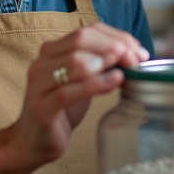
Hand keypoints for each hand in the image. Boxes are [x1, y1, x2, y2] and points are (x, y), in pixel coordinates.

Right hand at [2, 23, 148, 171]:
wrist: (34, 142)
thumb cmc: (63, 110)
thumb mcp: (84, 82)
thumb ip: (101, 67)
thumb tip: (132, 56)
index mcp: (52, 51)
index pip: (87, 31)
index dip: (116, 36)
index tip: (139, 50)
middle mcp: (42, 62)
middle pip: (81, 40)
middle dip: (114, 46)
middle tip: (136, 60)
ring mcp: (38, 84)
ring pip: (74, 61)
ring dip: (106, 61)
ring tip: (127, 68)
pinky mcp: (41, 107)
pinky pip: (68, 91)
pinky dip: (95, 83)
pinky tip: (115, 81)